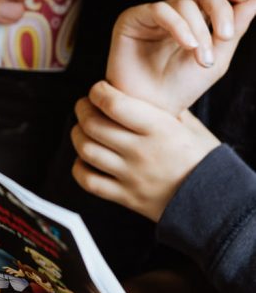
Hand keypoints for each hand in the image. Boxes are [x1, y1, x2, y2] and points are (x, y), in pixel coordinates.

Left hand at [72, 80, 219, 219]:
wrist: (215, 203)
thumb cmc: (203, 160)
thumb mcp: (190, 126)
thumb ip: (164, 108)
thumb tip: (138, 92)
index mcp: (159, 128)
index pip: (114, 104)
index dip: (98, 92)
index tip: (98, 89)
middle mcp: (141, 151)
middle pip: (93, 125)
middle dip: (82, 110)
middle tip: (84, 106)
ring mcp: (131, 176)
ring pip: (86, 150)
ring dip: (77, 135)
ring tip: (82, 129)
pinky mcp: (125, 197)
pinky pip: (89, 181)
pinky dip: (79, 167)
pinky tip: (86, 159)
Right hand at [106, 0, 255, 115]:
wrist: (153, 109)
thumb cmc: (182, 87)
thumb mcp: (217, 58)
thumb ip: (235, 29)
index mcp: (195, 17)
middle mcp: (174, 11)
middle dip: (220, 8)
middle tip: (225, 35)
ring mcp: (152, 13)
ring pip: (184, 2)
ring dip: (199, 30)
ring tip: (202, 58)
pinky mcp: (132, 18)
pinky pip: (160, 10)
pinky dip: (179, 26)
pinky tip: (187, 45)